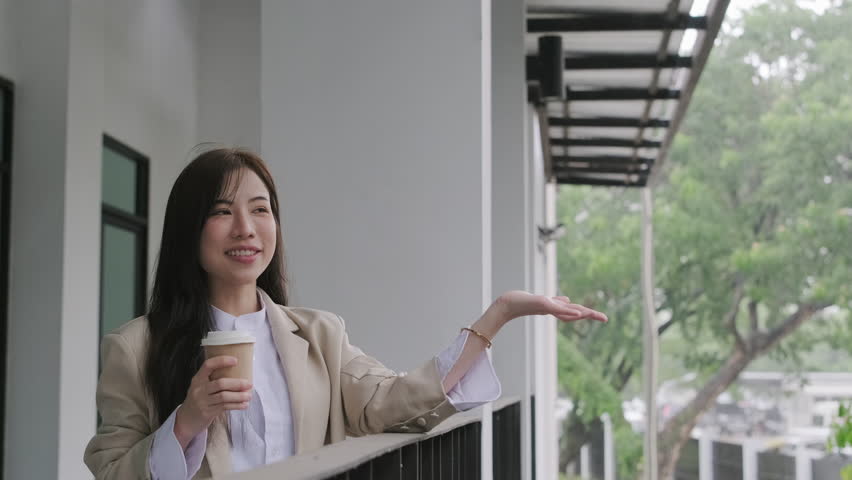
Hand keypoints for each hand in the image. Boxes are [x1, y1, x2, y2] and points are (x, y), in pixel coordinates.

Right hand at [173, 356, 252, 449]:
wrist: (186, 420)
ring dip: (239, 396)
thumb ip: (213, 380)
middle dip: (237, 383)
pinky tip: (244, 405)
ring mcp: (202, 402)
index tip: (236, 360)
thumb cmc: (199, 400)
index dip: (222, 361)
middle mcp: (199, 389)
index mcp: (197, 379)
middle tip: (249, 384)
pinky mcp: (207, 413)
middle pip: (220, 383)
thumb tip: (239, 373)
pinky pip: (224, 407)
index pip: (208, 365)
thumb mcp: (201, 387)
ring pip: (224, 396)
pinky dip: (236, 405)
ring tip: (249, 396)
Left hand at [493, 290, 607, 323]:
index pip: (576, 311)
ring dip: (581, 313)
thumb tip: (569, 300)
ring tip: (594, 314)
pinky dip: (567, 311)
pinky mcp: (541, 305)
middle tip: (605, 318)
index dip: (588, 314)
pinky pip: (557, 309)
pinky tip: (577, 313)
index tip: (602, 317)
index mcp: (556, 308)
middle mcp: (553, 309)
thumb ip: (556, 302)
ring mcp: (548, 307)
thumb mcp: (543, 300)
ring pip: (568, 312)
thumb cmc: (523, 302)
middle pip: (575, 312)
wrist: (508, 304)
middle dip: (590, 315)